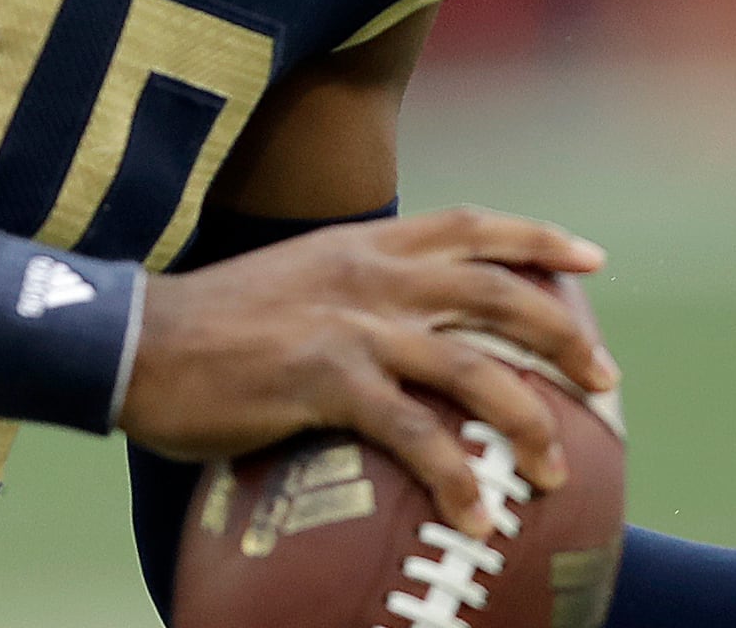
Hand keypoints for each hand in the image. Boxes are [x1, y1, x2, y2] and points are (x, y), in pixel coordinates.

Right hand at [119, 206, 613, 530]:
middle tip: (605, 378)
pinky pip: (416, 433)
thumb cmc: (202, 328)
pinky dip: (457, 475)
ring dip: (530, 418)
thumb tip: (388, 341)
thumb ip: (342, 297)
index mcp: (358, 244)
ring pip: (473, 365)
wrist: (129, 340)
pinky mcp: (326, 380)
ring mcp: (350, 325)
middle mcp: (366, 274)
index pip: (467, 225)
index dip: (535, 238)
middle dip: (563, 333)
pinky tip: (478, 510)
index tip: (589, 260)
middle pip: (495, 290)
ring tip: (559, 469)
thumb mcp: (287, 285)